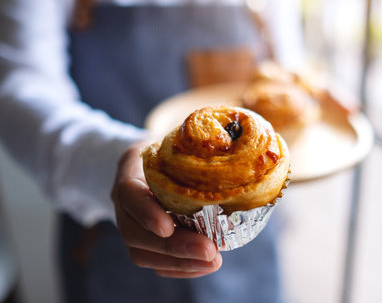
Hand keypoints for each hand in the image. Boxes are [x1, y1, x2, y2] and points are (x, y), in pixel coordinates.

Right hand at [111, 142, 221, 277]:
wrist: (146, 162)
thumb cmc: (168, 148)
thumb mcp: (175, 138)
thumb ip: (194, 144)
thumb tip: (232, 152)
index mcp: (129, 171)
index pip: (129, 195)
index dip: (146, 214)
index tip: (168, 227)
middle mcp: (123, 202)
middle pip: (135, 233)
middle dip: (174, 247)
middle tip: (210, 251)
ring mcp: (129, 224)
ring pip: (143, 253)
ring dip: (180, 263)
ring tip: (213, 261)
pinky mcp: (141, 241)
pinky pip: (154, 262)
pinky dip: (179, 268)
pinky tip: (204, 266)